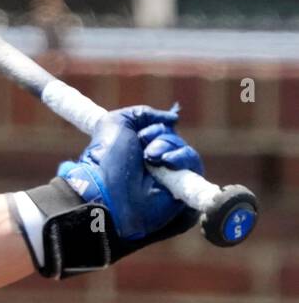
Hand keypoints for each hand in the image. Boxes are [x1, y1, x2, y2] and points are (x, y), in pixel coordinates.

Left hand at [58, 104, 203, 240]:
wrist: (108, 189)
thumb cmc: (107, 156)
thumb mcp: (116, 122)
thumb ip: (142, 113)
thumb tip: (172, 119)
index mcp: (139, 147)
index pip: (162, 129)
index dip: (154, 128)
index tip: (139, 135)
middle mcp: (154, 161)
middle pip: (175, 139)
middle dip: (161, 139)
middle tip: (145, 151)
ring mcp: (168, 175)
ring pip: (185, 151)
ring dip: (169, 148)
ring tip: (151, 158)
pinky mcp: (180, 188)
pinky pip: (194, 167)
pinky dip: (182, 160)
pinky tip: (168, 162)